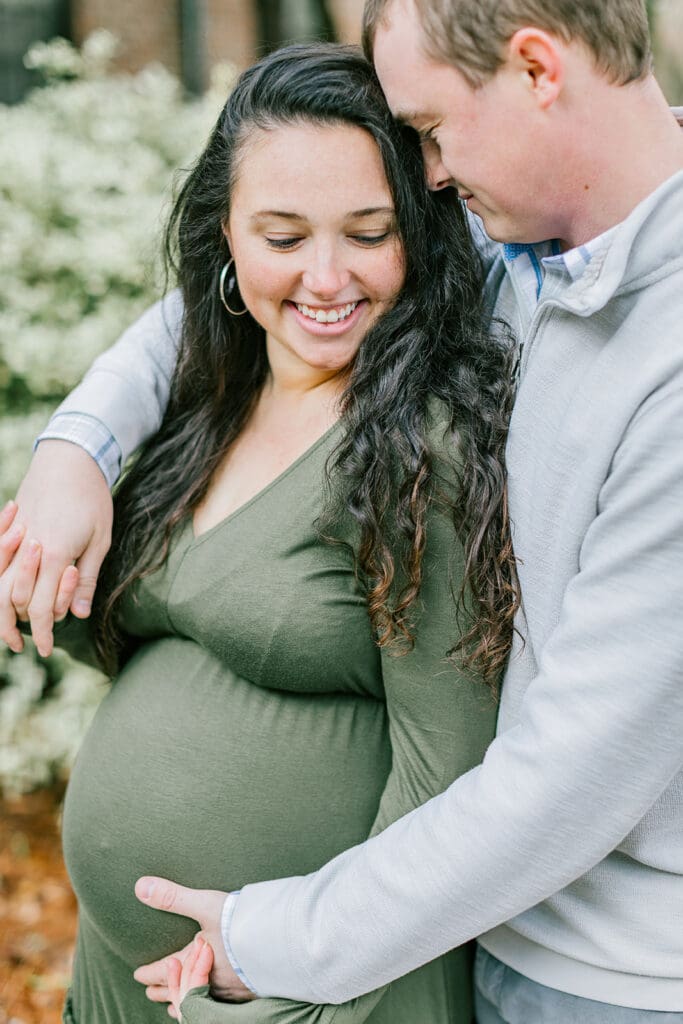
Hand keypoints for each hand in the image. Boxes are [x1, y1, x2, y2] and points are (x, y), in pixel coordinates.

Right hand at [0, 441, 112, 656]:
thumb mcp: (101, 540)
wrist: (71, 457)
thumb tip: (77, 613)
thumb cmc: (92, 498)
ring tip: (6, 631)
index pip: (40, 607)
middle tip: (22, 646)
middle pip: (12, 600)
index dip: (43, 633)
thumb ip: (86, 578)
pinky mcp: (10, 526)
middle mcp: (28, 549)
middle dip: (17, 627)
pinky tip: (1, 593)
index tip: (47, 650)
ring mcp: (16, 537)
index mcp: (55, 554)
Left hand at [134, 876, 255, 1004]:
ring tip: (175, 1004)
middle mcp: (211, 980)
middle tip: (149, 991)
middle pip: (181, 988)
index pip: (166, 969)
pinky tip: (215, 1002)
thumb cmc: (241, 922)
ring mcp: (232, 990)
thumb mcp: (205, 905)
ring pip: (201, 1000)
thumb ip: (173, 897)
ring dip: (185, 1000)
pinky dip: (210, 1004)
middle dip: (164, 989)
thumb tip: (140, 886)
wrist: (282, 940)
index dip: (150, 973)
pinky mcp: (252, 992)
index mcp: (196, 961)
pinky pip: (224, 1004)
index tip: (138, 975)